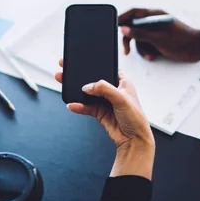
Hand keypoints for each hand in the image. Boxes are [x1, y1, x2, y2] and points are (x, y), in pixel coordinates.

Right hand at [55, 60, 154, 178]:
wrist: (134, 141)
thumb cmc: (135, 118)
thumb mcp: (122, 99)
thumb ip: (104, 89)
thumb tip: (87, 87)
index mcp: (122, 81)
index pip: (106, 68)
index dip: (94, 63)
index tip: (80, 59)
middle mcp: (113, 90)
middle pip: (93, 80)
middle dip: (79, 76)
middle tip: (66, 69)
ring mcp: (105, 101)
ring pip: (87, 93)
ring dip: (76, 90)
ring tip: (63, 83)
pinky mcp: (99, 112)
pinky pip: (86, 107)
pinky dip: (78, 106)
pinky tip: (72, 104)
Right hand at [118, 8, 199, 62]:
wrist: (198, 49)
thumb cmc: (181, 41)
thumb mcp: (157, 38)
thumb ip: (139, 33)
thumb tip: (123, 28)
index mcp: (153, 15)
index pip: (133, 13)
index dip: (122, 18)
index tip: (114, 26)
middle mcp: (153, 21)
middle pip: (134, 27)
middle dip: (131, 39)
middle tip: (126, 50)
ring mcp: (156, 30)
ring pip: (140, 38)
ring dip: (142, 49)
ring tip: (149, 56)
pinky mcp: (159, 39)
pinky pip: (147, 44)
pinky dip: (147, 51)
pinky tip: (153, 56)